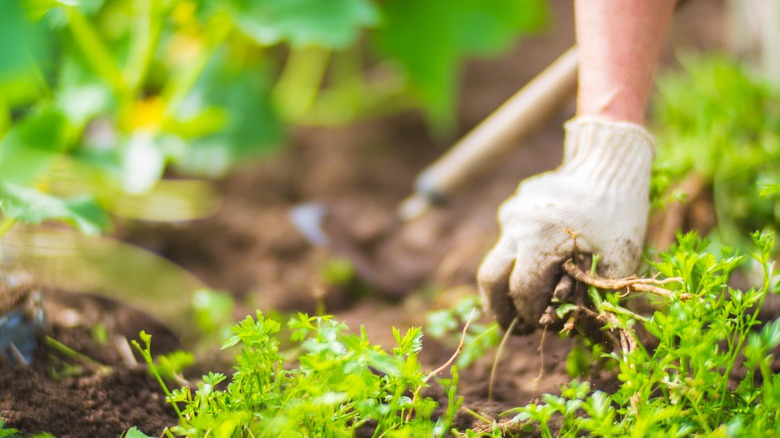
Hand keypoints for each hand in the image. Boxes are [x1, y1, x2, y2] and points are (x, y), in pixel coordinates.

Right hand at [477, 117, 654, 332]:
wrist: (608, 162)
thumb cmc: (620, 213)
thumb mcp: (619, 260)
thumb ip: (594, 297)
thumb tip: (569, 326)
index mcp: (540, 241)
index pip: (521, 292)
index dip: (528, 316)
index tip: (539, 327)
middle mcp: (517, 227)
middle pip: (490, 278)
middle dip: (498, 308)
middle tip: (513, 327)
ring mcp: (511, 214)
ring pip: (495, 258)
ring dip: (506, 284)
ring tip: (523, 302)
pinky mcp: (514, 205)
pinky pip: (509, 238)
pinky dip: (519, 256)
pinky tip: (542, 257)